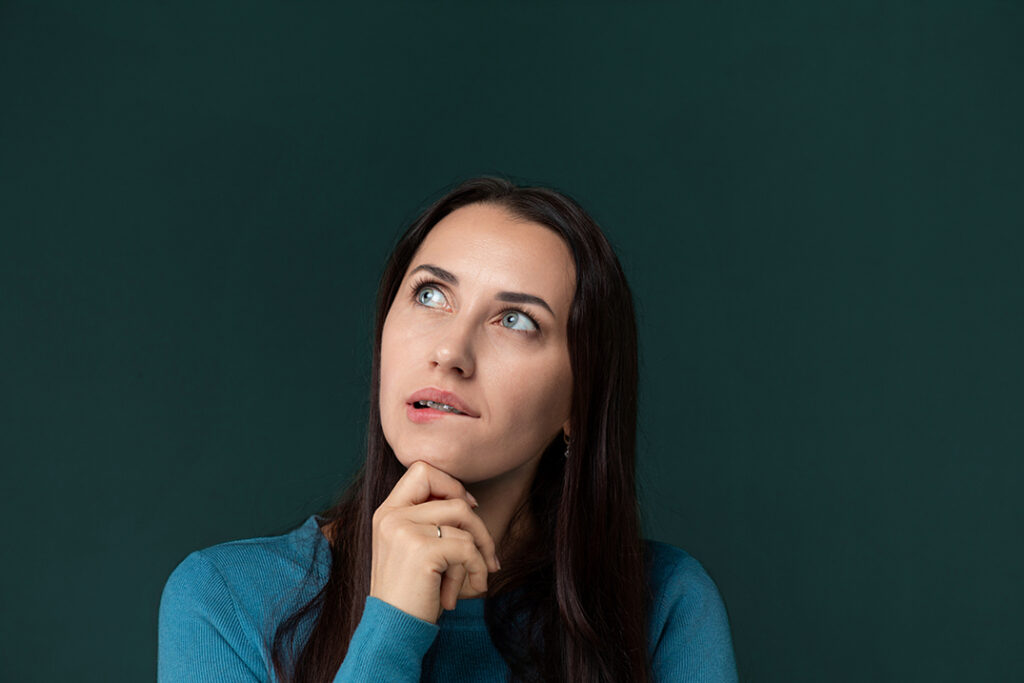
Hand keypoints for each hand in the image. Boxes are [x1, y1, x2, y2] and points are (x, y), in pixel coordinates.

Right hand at [369, 460, 500, 622]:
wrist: (393, 630)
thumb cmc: (411, 592)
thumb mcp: (414, 548)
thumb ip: (430, 521)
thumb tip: (471, 502)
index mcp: (387, 512)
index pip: (422, 470)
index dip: (450, 484)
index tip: (467, 508)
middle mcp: (391, 516)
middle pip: (454, 497)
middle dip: (478, 526)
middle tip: (485, 554)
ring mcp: (404, 531)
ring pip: (465, 522)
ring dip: (478, 552)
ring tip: (473, 579)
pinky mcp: (422, 550)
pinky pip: (467, 548)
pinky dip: (477, 568)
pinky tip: (473, 588)